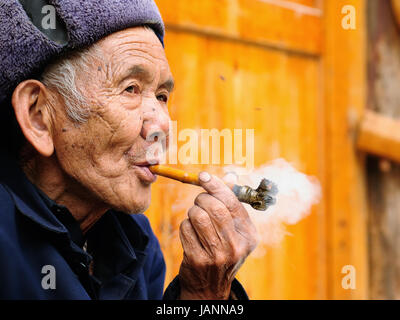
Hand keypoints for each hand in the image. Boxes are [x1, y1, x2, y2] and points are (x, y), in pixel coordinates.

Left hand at [178, 172, 258, 299]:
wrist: (211, 286)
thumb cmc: (223, 250)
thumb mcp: (234, 231)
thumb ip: (231, 204)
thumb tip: (230, 175)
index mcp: (249, 235)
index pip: (232, 202)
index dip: (216, 186)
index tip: (203, 176)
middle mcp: (236, 246)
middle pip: (214, 207)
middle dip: (202, 199)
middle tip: (200, 202)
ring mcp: (217, 255)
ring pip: (197, 216)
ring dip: (192, 212)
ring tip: (196, 218)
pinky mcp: (198, 259)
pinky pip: (185, 228)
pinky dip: (185, 225)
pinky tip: (191, 233)